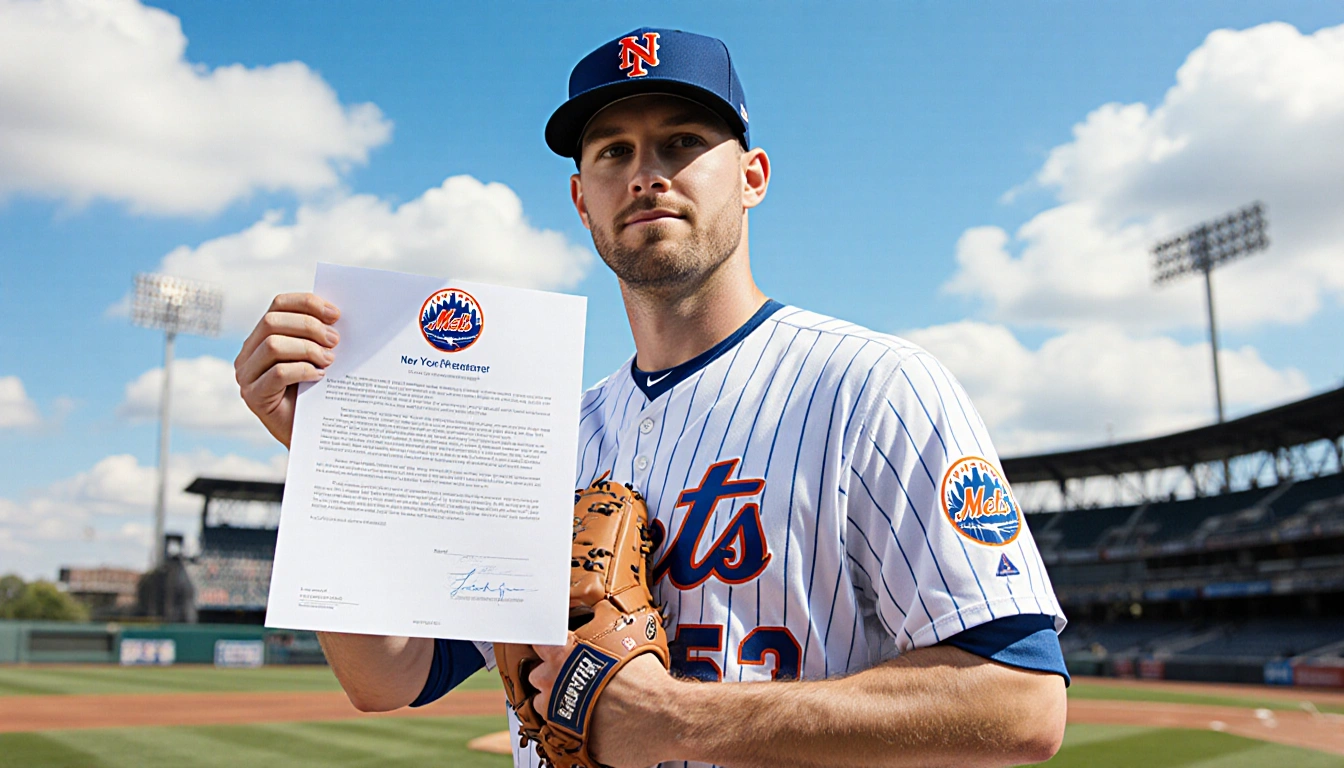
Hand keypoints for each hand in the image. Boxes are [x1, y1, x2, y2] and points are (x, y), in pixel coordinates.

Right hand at [234, 293, 340, 446]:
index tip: (336, 314)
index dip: (307, 304)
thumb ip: (319, 335)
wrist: (312, 434)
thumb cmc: (317, 392)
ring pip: (273, 345)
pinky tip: (320, 376)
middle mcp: (248, 353)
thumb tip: (338, 315)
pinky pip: (277, 373)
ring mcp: (246, 376)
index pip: (278, 305)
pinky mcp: (253, 397)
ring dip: (308, 349)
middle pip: (272, 322)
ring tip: (330, 360)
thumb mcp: (318, 357)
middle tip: (336, 341)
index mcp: (262, 336)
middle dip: (309, 327)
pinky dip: (303, 370)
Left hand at [529, 633, 679, 767]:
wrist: (659, 716)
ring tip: (587, 698)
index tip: (552, 643)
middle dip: (553, 675)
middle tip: (577, 674)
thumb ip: (600, 623)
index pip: (538, 640)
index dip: (547, 641)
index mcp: (561, 654)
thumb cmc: (643, 676)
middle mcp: (552, 683)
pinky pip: (563, 728)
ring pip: (545, 705)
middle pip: (537, 675)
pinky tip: (595, 715)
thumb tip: (599, 613)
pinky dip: (574, 723)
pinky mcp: (568, 737)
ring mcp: (557, 713)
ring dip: (559, 701)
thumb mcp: (624, 632)